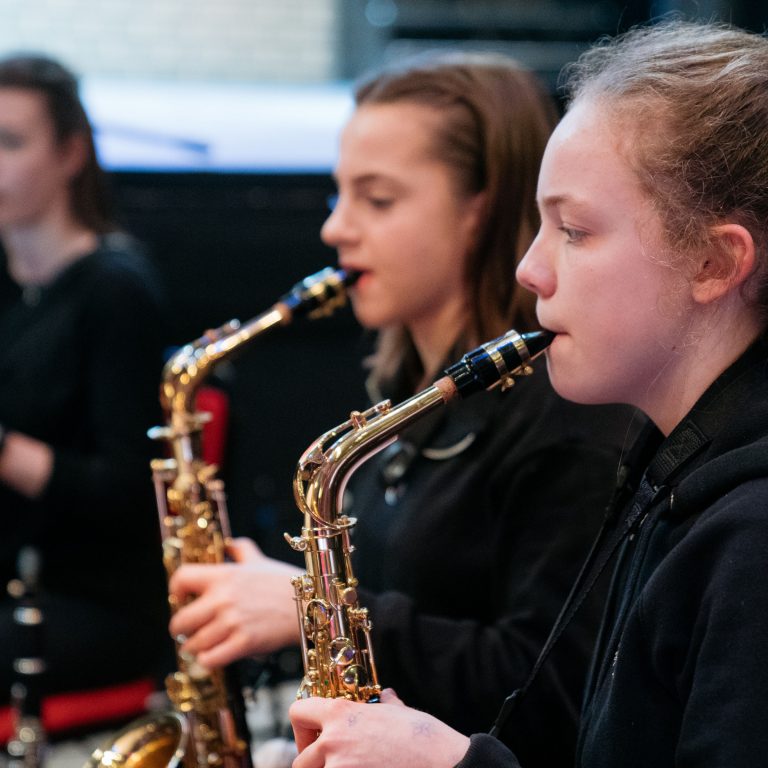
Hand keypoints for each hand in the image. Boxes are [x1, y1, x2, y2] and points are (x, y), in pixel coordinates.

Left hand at [168, 537, 301, 667]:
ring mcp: (233, 622)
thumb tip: (230, 544)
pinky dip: (209, 660)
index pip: (181, 578)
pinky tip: (216, 655)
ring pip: (193, 644)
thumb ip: (242, 550)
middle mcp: (224, 598)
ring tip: (204, 645)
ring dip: (196, 648)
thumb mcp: (261, 561)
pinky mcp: (244, 643)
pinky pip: (210, 659)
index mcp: (225, 575)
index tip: (181, 599)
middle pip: (179, 621)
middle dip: (181, 630)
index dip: (176, 591)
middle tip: (189, 631)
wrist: (311, 604)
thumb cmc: (284, 583)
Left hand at [290, 689, 470, 767]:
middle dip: (314, 764)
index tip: (313, 737)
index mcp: (341, 714)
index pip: (298, 712)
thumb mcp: (401, 713)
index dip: (303, 726)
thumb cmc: (425, 738)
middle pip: (301, 759)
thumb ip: (385, 705)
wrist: (446, 764)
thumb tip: (386, 697)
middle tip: (333, 764)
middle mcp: (334, 742)